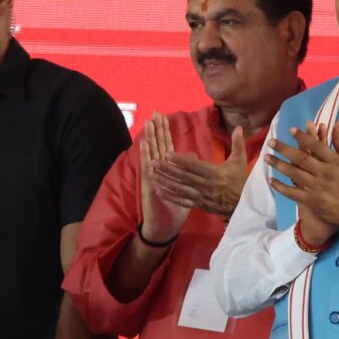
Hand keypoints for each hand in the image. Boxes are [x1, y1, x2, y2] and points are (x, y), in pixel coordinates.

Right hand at [137, 118, 190, 242]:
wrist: (164, 225)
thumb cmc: (175, 209)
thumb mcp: (185, 188)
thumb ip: (189, 171)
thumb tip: (193, 154)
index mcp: (168, 170)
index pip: (167, 146)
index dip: (166, 132)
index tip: (164, 117)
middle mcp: (158, 170)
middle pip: (158, 146)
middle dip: (157, 129)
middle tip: (155, 113)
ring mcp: (152, 176)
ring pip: (151, 153)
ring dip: (150, 138)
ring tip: (149, 123)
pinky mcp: (149, 183)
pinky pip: (146, 166)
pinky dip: (145, 154)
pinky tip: (144, 143)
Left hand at [153, 126, 251, 220]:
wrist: (243, 204)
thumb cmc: (239, 181)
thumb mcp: (240, 161)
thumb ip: (238, 143)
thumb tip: (239, 127)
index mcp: (214, 173)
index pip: (194, 166)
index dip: (181, 160)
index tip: (168, 154)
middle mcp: (205, 185)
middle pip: (183, 177)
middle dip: (168, 169)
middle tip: (154, 162)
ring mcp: (201, 196)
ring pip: (180, 189)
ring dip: (165, 182)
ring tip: (151, 175)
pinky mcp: (198, 205)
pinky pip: (182, 201)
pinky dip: (170, 197)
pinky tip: (159, 191)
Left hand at [267, 121, 338, 231]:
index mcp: (335, 161)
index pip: (316, 146)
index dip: (303, 137)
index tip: (290, 130)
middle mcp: (324, 172)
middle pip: (301, 158)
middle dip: (284, 149)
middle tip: (270, 142)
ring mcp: (317, 187)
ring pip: (294, 173)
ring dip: (279, 165)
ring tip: (266, 157)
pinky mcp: (312, 200)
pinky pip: (293, 192)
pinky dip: (281, 187)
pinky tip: (272, 180)